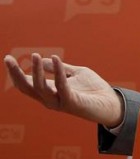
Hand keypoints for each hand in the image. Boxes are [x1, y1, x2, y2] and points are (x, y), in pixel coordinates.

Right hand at [4, 53, 123, 127]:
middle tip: (8, 59)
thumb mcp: (75, 73)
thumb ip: (60, 68)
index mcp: (49, 93)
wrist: (111, 103)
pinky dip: (57, 72)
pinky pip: (62, 86)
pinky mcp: (72, 102)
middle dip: (16, 74)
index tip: (7, 58)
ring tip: (34, 55)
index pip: (26, 84)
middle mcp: (50, 100)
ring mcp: (60, 103)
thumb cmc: (94, 89)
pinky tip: (55, 58)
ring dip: (36, 71)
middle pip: (27, 88)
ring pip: (41, 88)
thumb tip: (42, 60)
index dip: (15, 73)